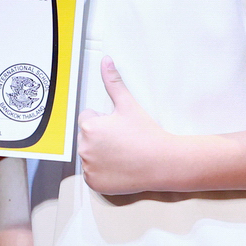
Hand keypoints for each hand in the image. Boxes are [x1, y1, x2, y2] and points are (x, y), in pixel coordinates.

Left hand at [78, 58, 185, 194]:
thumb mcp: (128, 105)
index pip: (87, 118)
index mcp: (88, 127)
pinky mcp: (93, 183)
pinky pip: (92, 174)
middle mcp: (84, 148)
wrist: (162, 163)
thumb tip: (105, 61)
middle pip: (86, 137)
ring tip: (122, 154)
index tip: (119, 128)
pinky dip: (101, 172)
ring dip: (99, 154)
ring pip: (89, 155)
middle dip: (100, 137)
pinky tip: (118, 168)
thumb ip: (113, 82)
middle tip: (122, 141)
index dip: (104, 121)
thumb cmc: (146, 133)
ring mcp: (88, 168)